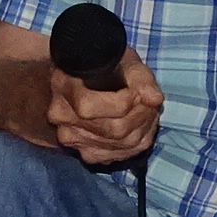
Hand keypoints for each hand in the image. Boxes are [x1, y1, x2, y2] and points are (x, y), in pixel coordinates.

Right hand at [45, 49, 163, 164]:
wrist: (88, 81)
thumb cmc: (106, 67)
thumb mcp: (124, 61)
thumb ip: (140, 77)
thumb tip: (154, 99)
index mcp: (63, 85)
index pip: (89, 107)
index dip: (122, 102)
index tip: (136, 92)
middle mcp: (62, 116)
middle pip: (112, 129)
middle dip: (140, 115)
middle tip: (149, 103)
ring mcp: (72, 139)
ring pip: (121, 144)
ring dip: (143, 128)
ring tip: (147, 112)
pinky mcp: (87, 154)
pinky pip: (121, 155)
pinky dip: (138, 142)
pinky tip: (140, 127)